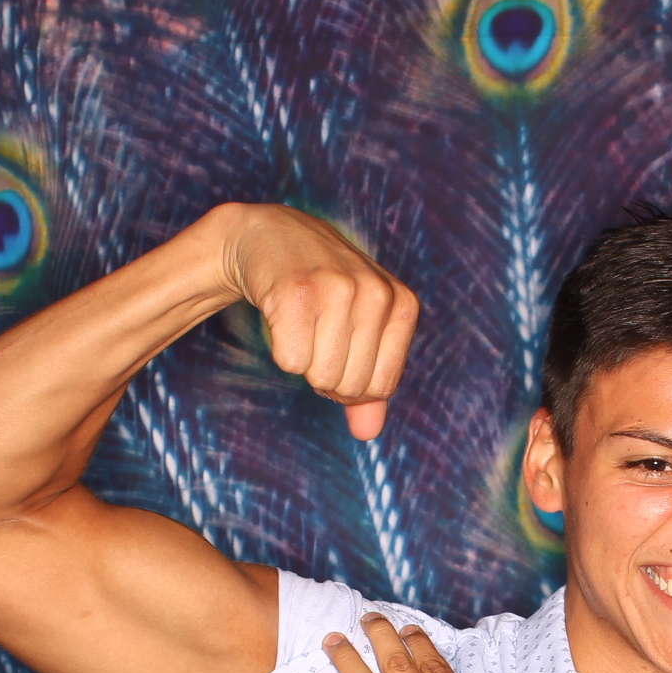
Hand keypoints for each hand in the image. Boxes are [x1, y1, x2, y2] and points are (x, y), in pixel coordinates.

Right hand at [220, 204, 420, 438]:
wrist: (268, 238)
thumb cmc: (321, 290)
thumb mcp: (358, 330)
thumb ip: (368, 384)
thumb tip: (368, 434)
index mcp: (403, 304)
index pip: (381, 387)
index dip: (350, 384)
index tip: (338, 350)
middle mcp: (377, 293)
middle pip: (350, 386)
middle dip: (324, 373)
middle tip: (314, 334)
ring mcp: (339, 289)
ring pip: (320, 376)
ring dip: (302, 361)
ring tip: (301, 322)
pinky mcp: (298, 292)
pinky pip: (290, 361)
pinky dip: (280, 348)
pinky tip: (281, 312)